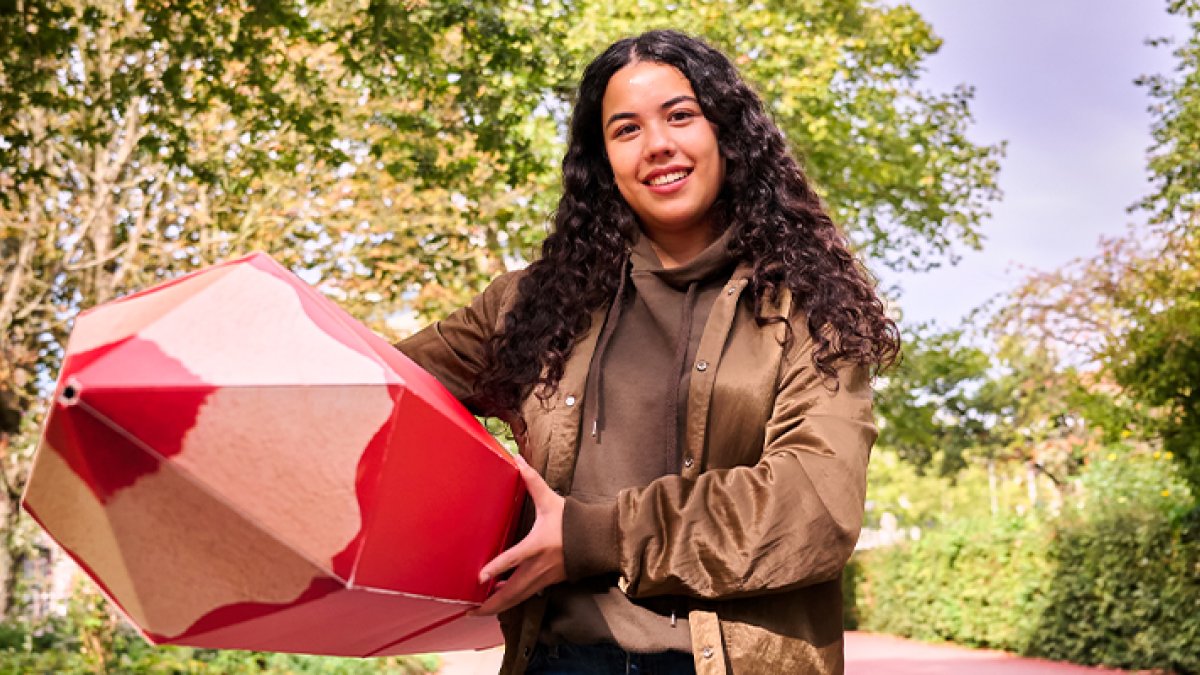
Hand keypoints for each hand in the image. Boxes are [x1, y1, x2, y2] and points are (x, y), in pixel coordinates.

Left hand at [469, 454, 565, 615]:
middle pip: (511, 591)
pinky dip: (509, 601)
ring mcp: (543, 578)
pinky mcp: (546, 583)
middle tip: (469, 610)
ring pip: (517, 598)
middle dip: (490, 604)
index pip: (515, 558)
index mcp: (538, 545)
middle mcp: (538, 566)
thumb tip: (517, 458)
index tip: (480, 577)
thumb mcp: (550, 500)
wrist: (596, 540)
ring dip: (497, 606)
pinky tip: (497, 600)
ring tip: (477, 611)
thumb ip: (531, 480)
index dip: (497, 568)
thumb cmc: (572, 520)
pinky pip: (524, 596)